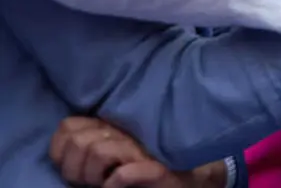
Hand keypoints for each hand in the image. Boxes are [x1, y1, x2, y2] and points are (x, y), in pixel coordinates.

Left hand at [49, 117, 224, 187]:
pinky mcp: (156, 170)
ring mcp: (141, 150)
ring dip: (94, 175)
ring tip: (105, 181)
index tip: (77, 164)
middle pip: (79, 141)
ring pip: (98, 152)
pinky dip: (116, 182)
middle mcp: (126, 131)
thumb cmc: (146, 169)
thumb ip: (91, 141)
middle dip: (76, 168)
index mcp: (112, 125)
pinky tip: (116, 185)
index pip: (69, 127)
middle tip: (92, 179)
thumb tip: (65, 135)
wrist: (190, 181)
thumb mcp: (114, 149)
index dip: (63, 149)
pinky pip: (122, 174)